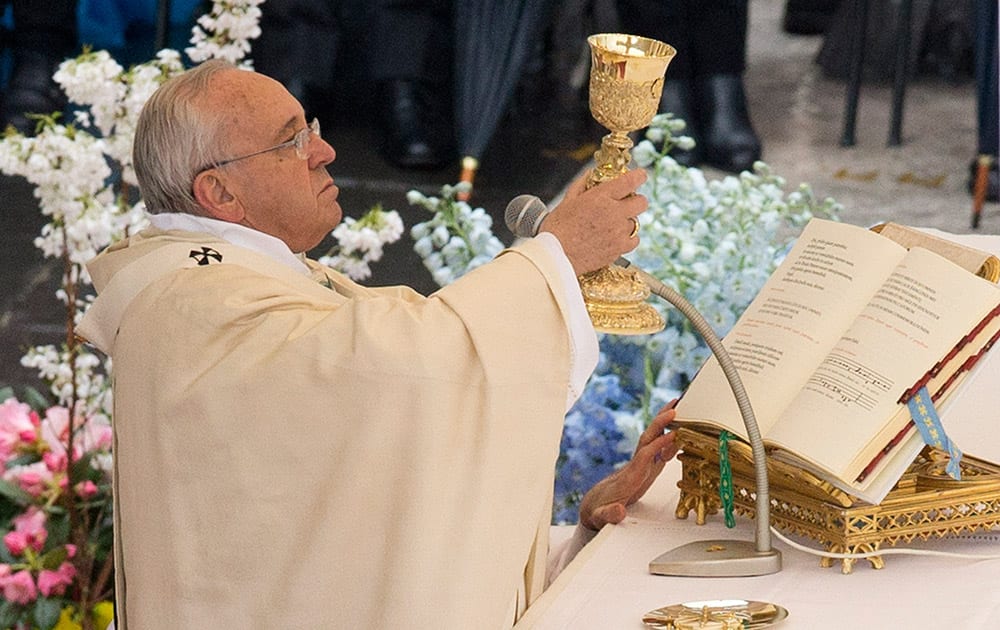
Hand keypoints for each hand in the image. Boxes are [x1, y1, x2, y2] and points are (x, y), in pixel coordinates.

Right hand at [539, 169, 648, 275]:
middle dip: (636, 200)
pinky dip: (628, 238)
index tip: (640, 175)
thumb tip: (590, 174)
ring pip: (636, 222)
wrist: (556, 257)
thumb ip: (581, 185)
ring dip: (627, 221)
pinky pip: (634, 240)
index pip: (630, 181)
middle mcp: (614, 213)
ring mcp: (618, 232)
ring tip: (612, 225)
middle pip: (641, 202)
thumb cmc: (557, 230)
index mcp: (600, 197)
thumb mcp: (566, 201)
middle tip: (626, 204)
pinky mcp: (619, 249)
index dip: (639, 176)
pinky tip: (616, 238)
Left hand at [578, 404, 678, 531]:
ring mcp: (639, 466)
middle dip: (660, 423)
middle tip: (674, 408)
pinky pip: (656, 450)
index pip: (644, 456)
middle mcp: (635, 466)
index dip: (658, 445)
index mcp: (629, 477)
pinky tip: (676, 432)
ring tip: (676, 408)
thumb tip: (618, 511)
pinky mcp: (644, 469)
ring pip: (652, 440)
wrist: (594, 507)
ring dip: (663, 424)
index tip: (673, 435)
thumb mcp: (602, 517)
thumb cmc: (599, 510)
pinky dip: (666, 439)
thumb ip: (609, 515)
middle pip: (648, 440)